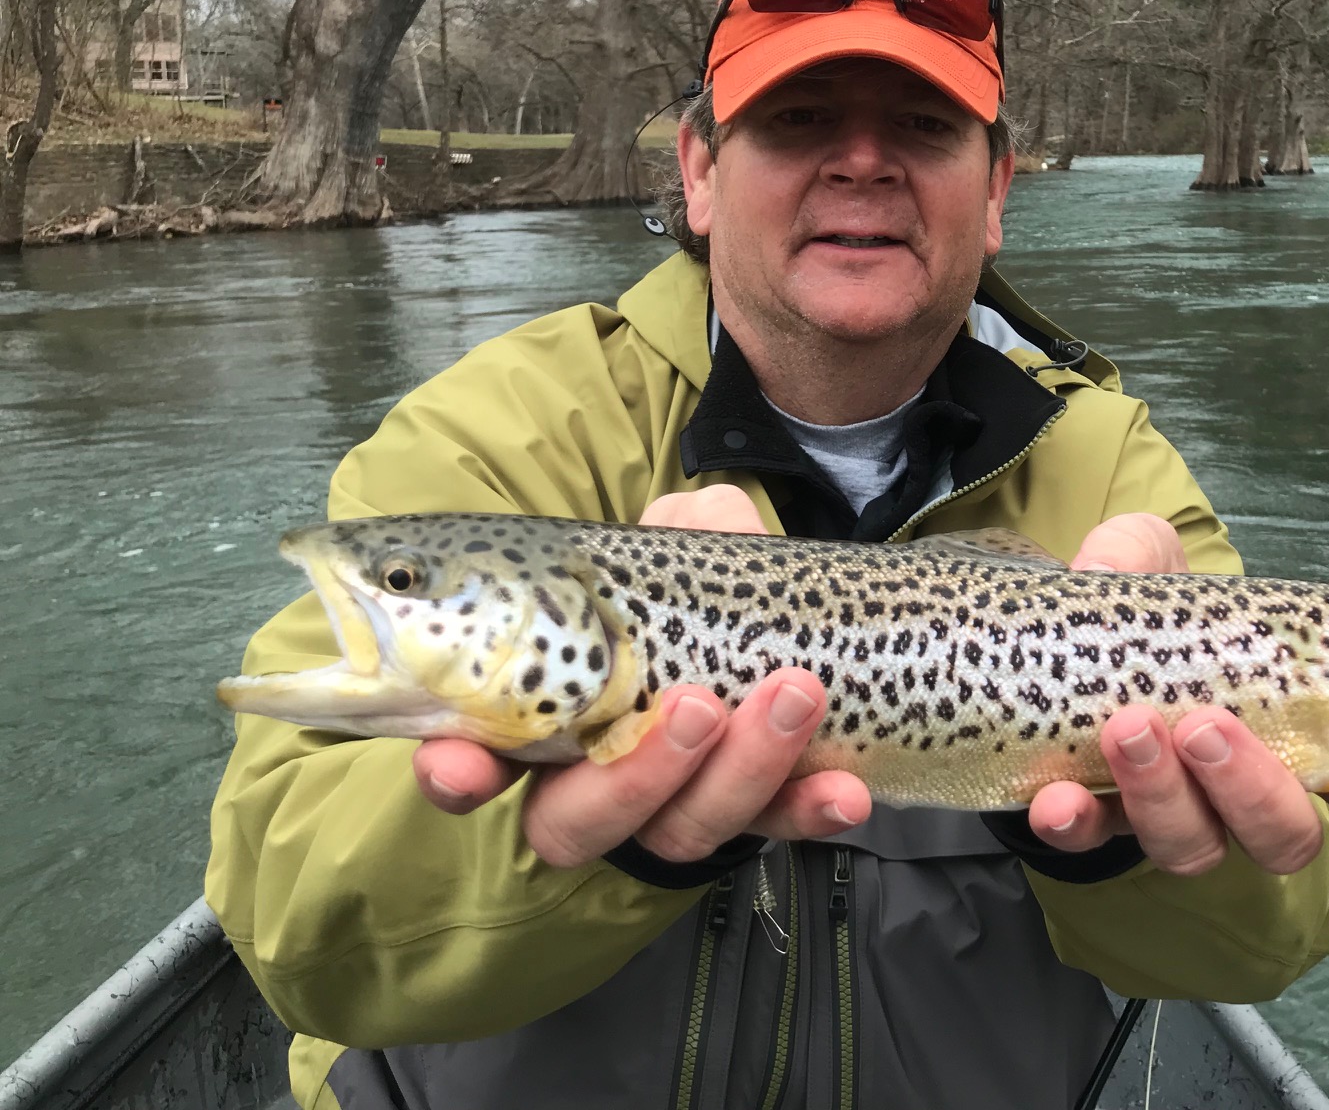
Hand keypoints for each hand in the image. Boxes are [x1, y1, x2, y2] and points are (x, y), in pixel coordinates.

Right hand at [412, 486, 872, 867]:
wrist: (788, 626)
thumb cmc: (699, 591)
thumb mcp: (685, 546)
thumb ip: (683, 528)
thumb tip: (690, 524)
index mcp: (544, 713)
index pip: (472, 761)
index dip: (458, 774)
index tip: (462, 767)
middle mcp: (595, 779)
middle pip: (582, 820)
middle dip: (639, 775)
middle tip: (698, 705)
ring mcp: (674, 807)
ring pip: (681, 830)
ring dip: (740, 773)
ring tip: (796, 696)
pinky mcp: (752, 815)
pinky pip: (776, 830)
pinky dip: (808, 812)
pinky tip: (845, 792)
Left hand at [1028, 513, 1328, 873]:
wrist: (1049, 645)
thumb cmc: (1130, 614)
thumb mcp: (1145, 565)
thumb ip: (1142, 555)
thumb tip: (1138, 557)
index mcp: (1286, 732)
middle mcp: (1237, 789)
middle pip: (1278, 832)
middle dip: (1253, 788)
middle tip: (1208, 726)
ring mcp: (1169, 813)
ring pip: (1192, 846)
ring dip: (1165, 796)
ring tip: (1130, 729)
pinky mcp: (1092, 821)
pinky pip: (1089, 844)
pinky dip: (1076, 827)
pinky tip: (1057, 803)